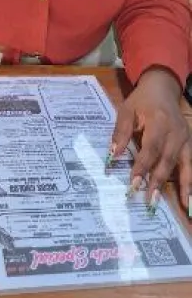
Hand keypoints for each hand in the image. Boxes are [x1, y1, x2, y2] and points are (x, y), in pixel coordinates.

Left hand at [111, 68, 191, 211]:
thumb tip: (113, 156)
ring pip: (183, 166)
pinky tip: (187, 201)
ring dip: (180, 188)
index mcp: (159, 121)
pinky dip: (190, 184)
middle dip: (157, 181)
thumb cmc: (141, 100)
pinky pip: (191, 166)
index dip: (142, 167)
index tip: (133, 184)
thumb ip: (120, 132)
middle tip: (149, 201)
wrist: (162, 88)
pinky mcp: (189, 144)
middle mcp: (175, 132)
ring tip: (180, 209)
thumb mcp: (126, 110)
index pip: (150, 148)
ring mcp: (185, 139)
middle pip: (166, 160)